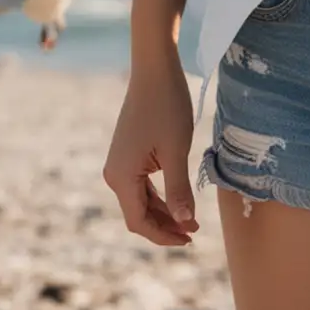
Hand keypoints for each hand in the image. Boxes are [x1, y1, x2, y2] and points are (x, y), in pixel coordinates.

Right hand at [103, 54, 200, 246]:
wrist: (154, 70)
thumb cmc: (167, 106)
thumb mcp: (177, 150)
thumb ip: (179, 189)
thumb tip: (184, 222)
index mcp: (121, 177)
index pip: (139, 221)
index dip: (164, 236)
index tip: (189, 239)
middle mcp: (114, 173)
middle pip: (138, 213)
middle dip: (166, 225)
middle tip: (195, 231)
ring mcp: (119, 163)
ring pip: (140, 200)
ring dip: (164, 211)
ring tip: (192, 219)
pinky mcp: (127, 154)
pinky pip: (141, 184)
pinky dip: (159, 195)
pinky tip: (178, 198)